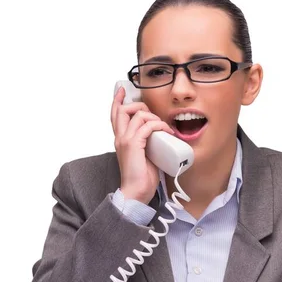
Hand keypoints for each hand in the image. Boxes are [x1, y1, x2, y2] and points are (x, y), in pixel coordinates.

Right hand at [110, 86, 174, 204]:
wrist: (136, 191)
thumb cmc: (142, 176)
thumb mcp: (145, 154)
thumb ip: (147, 142)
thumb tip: (160, 135)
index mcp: (121, 139)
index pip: (115, 114)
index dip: (118, 100)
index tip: (121, 90)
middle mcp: (120, 137)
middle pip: (124, 109)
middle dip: (141, 106)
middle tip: (155, 116)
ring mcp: (125, 140)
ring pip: (138, 115)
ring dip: (155, 117)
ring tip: (164, 128)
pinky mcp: (133, 144)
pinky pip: (147, 126)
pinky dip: (159, 125)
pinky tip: (167, 131)